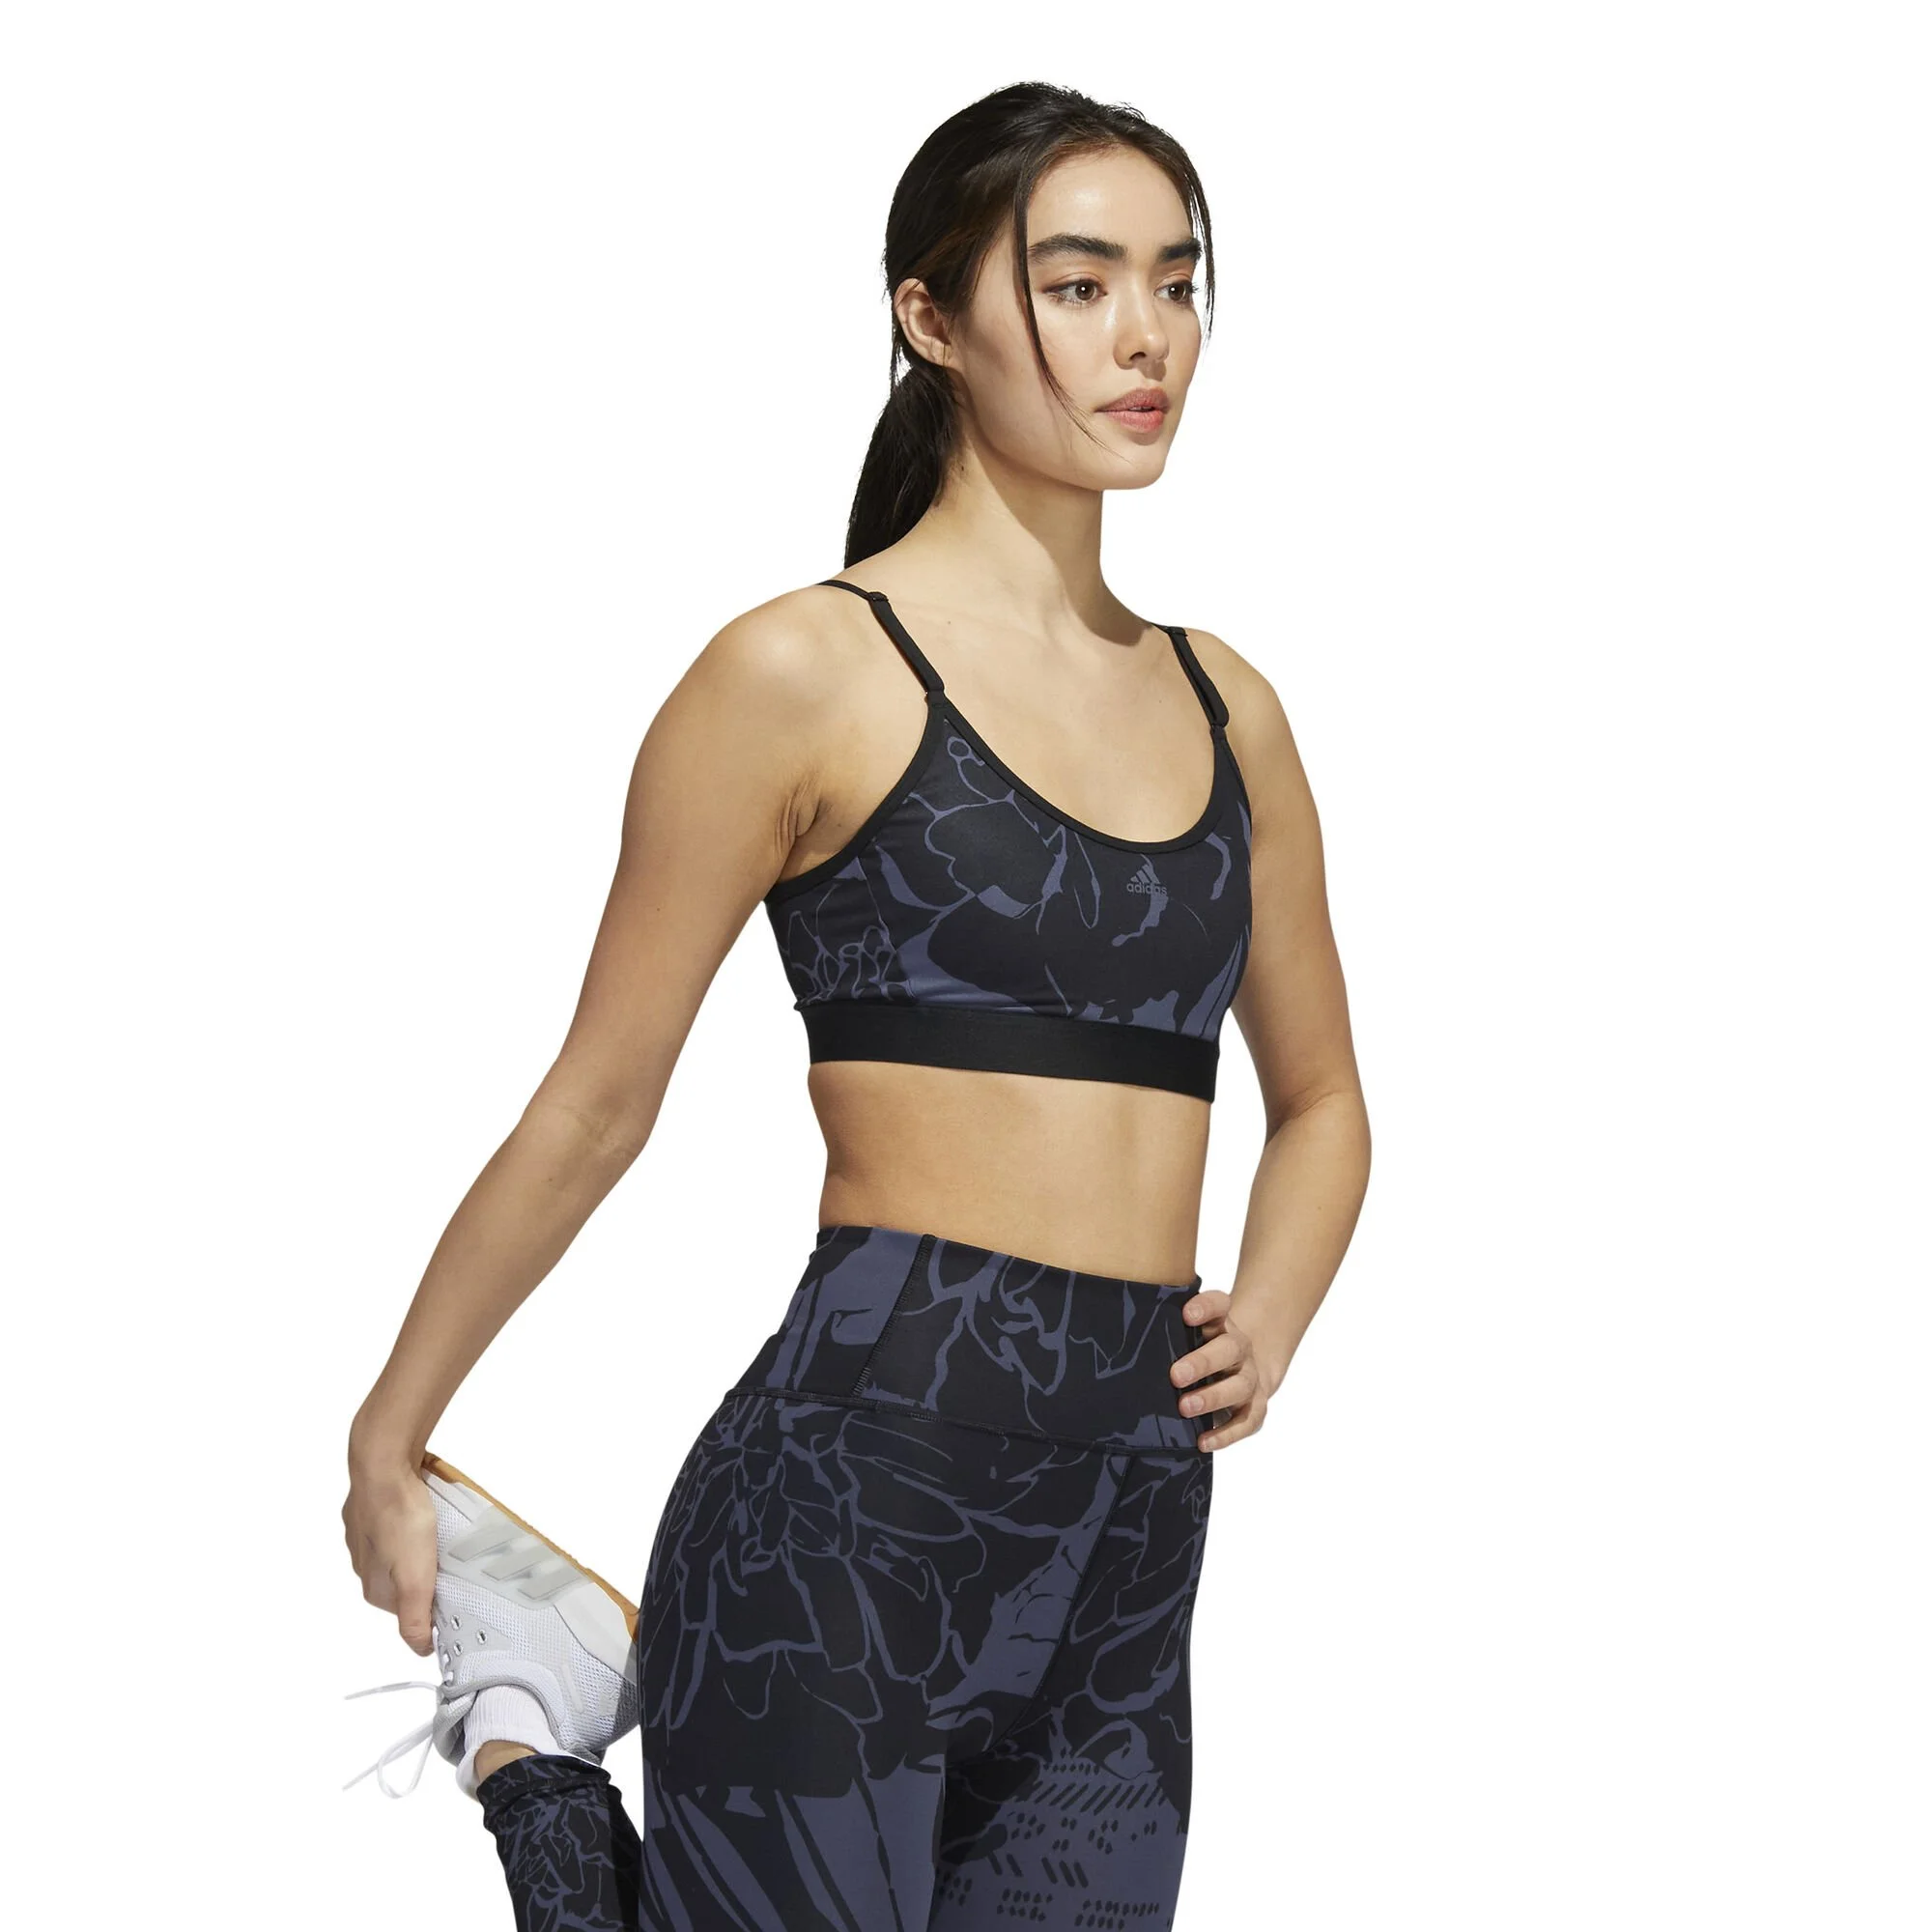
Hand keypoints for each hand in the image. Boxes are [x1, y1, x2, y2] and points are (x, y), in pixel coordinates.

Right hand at [342, 1449, 438, 1657]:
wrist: (383, 1463)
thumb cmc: (400, 1519)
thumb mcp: (413, 1580)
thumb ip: (414, 1618)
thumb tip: (419, 1651)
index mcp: (372, 1587)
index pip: (410, 1609)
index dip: (434, 1600)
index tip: (456, 1588)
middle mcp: (363, 1563)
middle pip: (405, 1579)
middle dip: (429, 1572)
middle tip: (453, 1558)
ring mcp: (365, 1533)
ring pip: (401, 1550)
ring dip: (421, 1545)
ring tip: (441, 1533)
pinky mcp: (372, 1507)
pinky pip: (397, 1522)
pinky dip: (413, 1522)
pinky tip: (426, 1512)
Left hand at [1170, 1289, 1269, 1452]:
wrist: (1242, 1371)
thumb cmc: (1198, 1351)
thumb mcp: (1184, 1337)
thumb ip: (1163, 1333)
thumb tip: (1117, 1344)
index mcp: (1220, 1323)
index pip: (1219, 1305)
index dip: (1206, 1307)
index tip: (1186, 1315)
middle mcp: (1238, 1347)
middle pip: (1229, 1348)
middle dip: (1203, 1362)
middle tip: (1175, 1376)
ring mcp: (1249, 1377)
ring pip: (1239, 1385)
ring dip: (1212, 1397)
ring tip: (1184, 1407)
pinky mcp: (1255, 1407)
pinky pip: (1246, 1421)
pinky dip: (1226, 1434)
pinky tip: (1202, 1442)